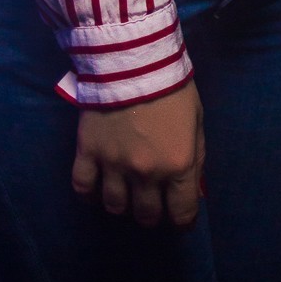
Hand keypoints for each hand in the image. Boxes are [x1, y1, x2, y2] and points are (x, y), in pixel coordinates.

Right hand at [72, 80, 204, 227]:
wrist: (134, 58)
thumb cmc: (173, 87)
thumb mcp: (197, 122)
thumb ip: (195, 157)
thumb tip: (191, 187)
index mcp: (178, 165)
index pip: (181, 214)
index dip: (182, 223)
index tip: (180, 221)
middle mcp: (146, 173)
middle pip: (146, 215)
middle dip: (152, 215)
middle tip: (152, 205)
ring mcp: (114, 165)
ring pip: (115, 207)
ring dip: (122, 205)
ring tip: (126, 195)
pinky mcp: (88, 152)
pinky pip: (83, 188)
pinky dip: (89, 194)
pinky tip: (97, 189)